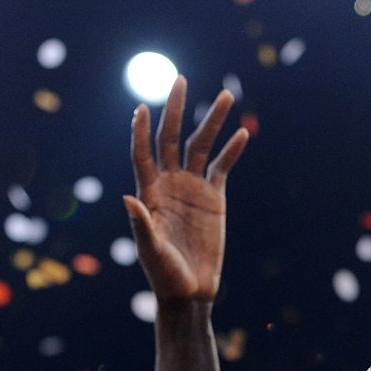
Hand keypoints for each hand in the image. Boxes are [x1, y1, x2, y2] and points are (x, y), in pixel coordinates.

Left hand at [125, 76, 247, 304]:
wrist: (190, 290)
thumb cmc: (163, 273)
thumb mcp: (149, 250)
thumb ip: (141, 224)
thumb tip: (128, 197)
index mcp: (149, 192)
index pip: (142, 153)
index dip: (140, 130)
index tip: (141, 107)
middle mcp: (170, 183)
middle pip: (173, 138)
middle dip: (176, 109)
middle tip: (180, 79)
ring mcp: (193, 189)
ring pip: (202, 146)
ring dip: (213, 121)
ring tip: (226, 96)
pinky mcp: (215, 198)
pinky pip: (223, 167)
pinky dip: (233, 151)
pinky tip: (242, 134)